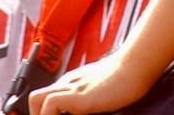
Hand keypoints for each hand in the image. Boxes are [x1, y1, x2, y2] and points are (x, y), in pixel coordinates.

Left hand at [28, 53, 157, 114]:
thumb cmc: (128, 74)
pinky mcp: (79, 96)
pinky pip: (51, 104)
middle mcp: (68, 83)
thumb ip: (91, 94)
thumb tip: (91, 104)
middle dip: (37, 114)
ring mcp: (72, 88)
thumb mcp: (103, 85)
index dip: (44, 112)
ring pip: (36, 99)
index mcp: (73, 81)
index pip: (47, 97)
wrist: (138, 64)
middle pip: (35, 98)